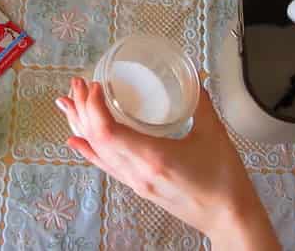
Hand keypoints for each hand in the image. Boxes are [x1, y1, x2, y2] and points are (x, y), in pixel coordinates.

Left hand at [55, 78, 279, 250]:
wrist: (228, 217)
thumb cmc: (224, 180)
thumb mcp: (214, 134)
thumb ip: (201, 103)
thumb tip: (194, 77)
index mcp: (153, 157)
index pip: (108, 132)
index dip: (93, 107)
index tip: (93, 85)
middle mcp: (137, 171)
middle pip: (96, 139)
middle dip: (82, 109)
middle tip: (76, 84)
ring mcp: (135, 181)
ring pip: (97, 151)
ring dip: (81, 125)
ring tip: (67, 103)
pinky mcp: (138, 186)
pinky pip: (106, 166)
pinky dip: (89, 150)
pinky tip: (76, 140)